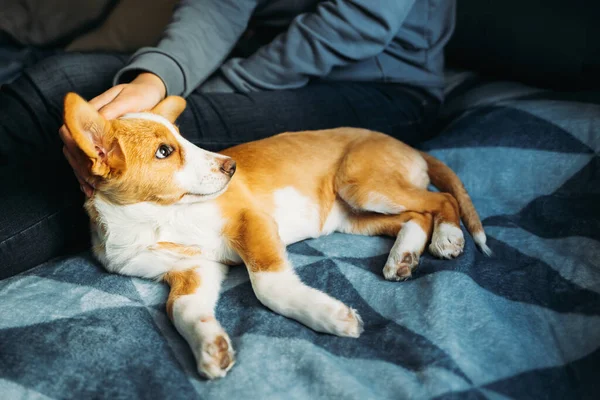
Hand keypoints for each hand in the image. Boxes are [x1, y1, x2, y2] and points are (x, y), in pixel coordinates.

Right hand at [60, 73, 165, 196]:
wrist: (149, 94)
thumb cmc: (139, 95)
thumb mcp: (129, 99)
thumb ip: (114, 109)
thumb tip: (101, 122)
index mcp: (93, 110)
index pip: (76, 129)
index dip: (78, 146)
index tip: (87, 161)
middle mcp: (91, 124)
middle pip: (77, 146)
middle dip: (81, 166)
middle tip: (88, 183)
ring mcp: (97, 134)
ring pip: (84, 155)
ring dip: (86, 173)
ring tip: (90, 190)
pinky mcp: (105, 143)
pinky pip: (95, 159)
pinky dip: (95, 173)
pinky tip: (94, 187)